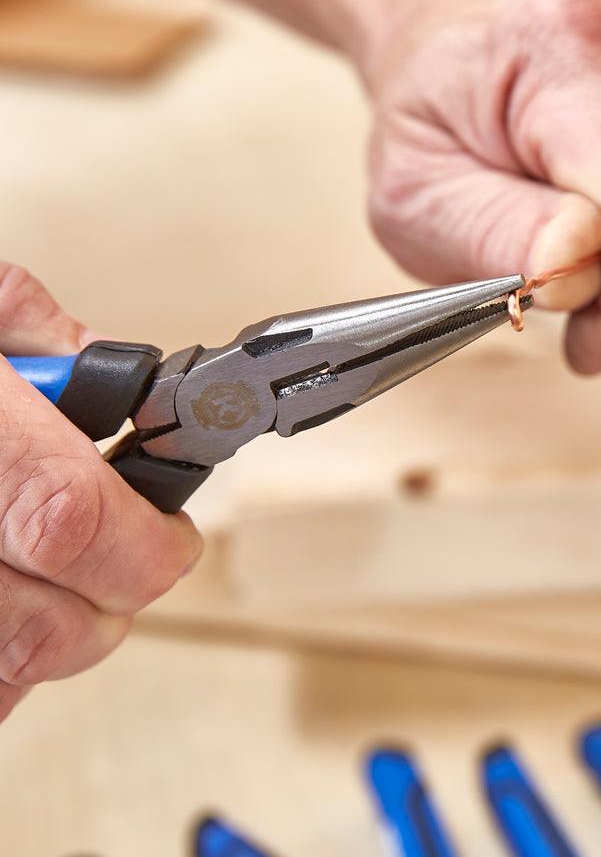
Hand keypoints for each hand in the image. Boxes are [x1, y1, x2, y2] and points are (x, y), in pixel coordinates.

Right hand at [0, 264, 201, 721]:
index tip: (171, 539)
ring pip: (2, 680)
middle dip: (113, 601)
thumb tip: (122, 384)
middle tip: (127, 563)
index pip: (68, 518)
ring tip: (50, 579)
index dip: (146, 544)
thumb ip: (35, 333)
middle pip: (48, 628)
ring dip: (49, 640)